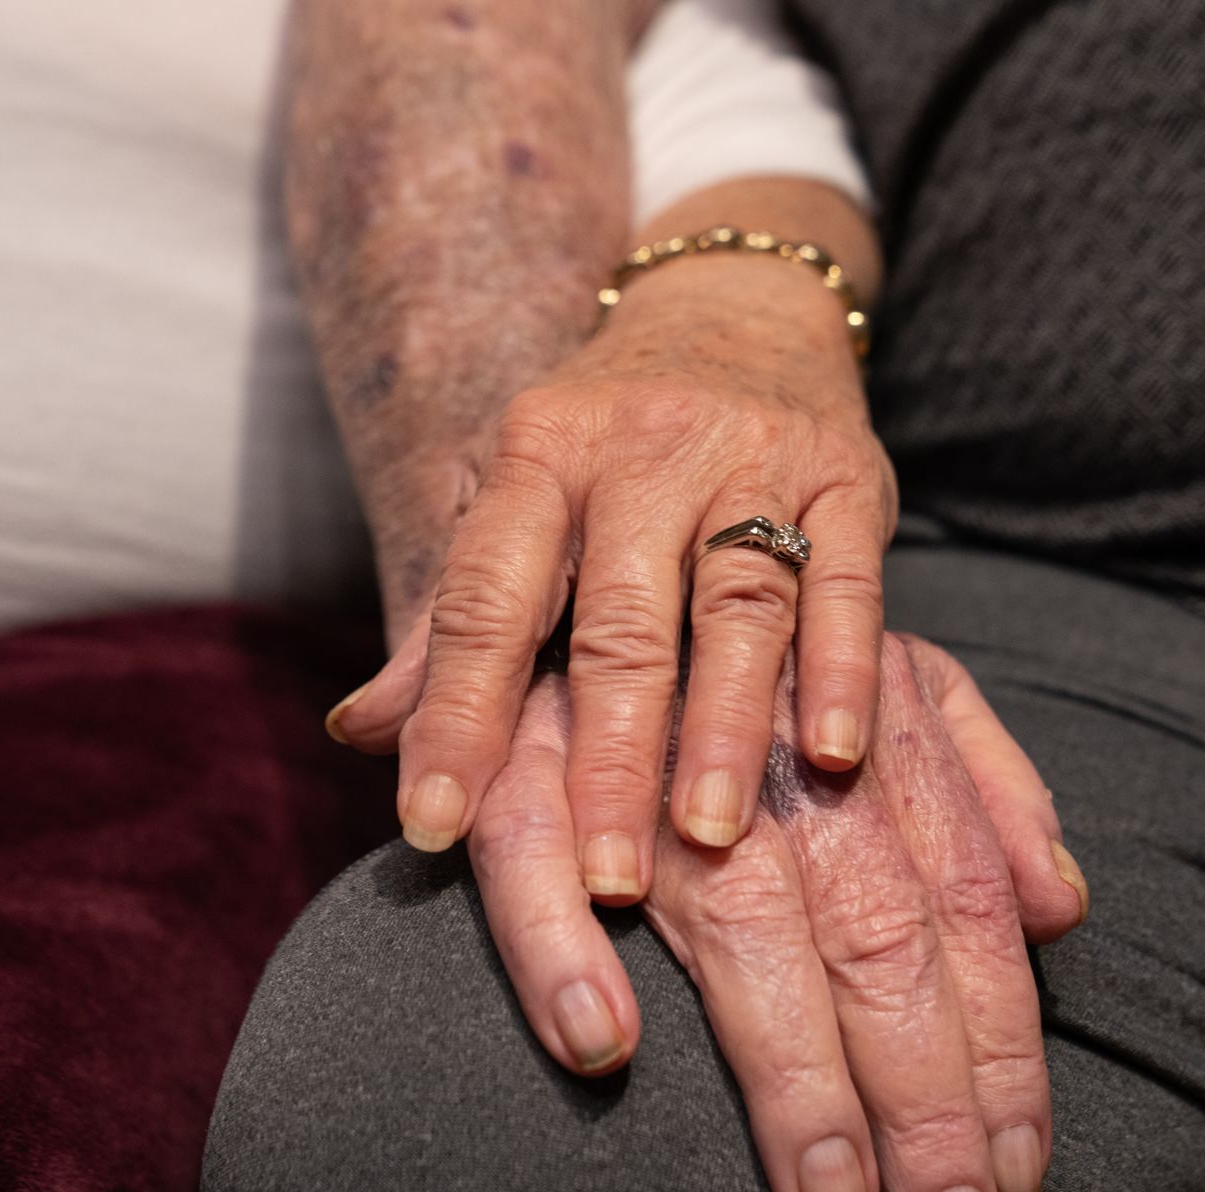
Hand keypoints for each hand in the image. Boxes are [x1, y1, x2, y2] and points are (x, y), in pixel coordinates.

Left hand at [330, 248, 898, 899]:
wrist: (735, 302)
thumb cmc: (604, 434)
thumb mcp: (512, 495)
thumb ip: (449, 621)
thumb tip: (358, 732)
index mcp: (536, 455)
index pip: (486, 602)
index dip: (455, 715)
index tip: (432, 823)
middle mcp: (640, 449)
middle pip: (619, 622)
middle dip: (609, 755)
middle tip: (601, 876)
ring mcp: (752, 458)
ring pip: (736, 603)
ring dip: (723, 727)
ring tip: (710, 835)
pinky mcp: (845, 475)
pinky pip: (846, 582)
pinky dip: (840, 669)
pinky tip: (830, 753)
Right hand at [430, 633, 1089, 1191]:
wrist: (596, 529)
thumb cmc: (764, 648)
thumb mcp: (895, 679)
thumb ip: (985, 785)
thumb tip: (1066, 906)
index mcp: (874, 730)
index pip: (962, 906)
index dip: (1001, 1046)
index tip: (1020, 1175)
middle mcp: (774, 745)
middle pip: (875, 936)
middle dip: (923, 1102)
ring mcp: (646, 751)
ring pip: (738, 923)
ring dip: (787, 1069)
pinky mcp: (521, 757)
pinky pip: (533, 859)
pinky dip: (562, 946)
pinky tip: (605, 1045)